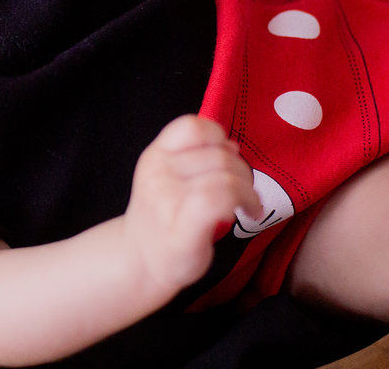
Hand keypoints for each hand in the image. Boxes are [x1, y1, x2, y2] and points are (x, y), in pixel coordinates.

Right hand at [123, 115, 261, 296]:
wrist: (139, 261)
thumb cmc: (163, 218)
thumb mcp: (169, 176)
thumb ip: (196, 158)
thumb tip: (232, 145)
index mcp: (155, 155)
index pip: (192, 127)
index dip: (218, 136)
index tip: (225, 156)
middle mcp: (157, 173)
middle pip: (220, 156)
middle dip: (243, 172)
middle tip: (243, 192)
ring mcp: (167, 201)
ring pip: (227, 178)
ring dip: (249, 191)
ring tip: (248, 205)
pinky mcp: (183, 230)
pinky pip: (221, 199)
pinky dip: (245, 202)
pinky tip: (249, 214)